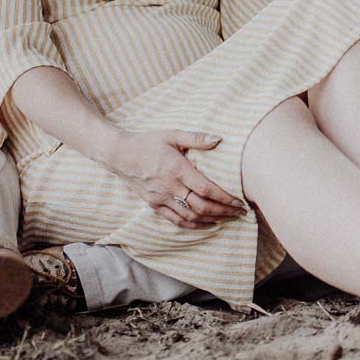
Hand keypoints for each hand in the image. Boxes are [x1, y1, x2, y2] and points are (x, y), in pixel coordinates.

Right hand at [107, 130, 245, 228]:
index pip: (206, 189)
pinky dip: (194, 225)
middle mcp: (169, 187)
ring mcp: (160, 199)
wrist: (118, 154)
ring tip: (229, 219)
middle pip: (202, 207)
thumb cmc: (147, 142)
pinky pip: (176, 220)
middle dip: (224, 212)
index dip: (225, 198)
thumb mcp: (171, 134)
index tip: (240, 202)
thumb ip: (196, 138)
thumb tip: (219, 138)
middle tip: (241, 213)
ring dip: (212, 220)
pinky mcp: (154, 205)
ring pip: (191, 217)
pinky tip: (207, 224)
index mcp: (177, 169)